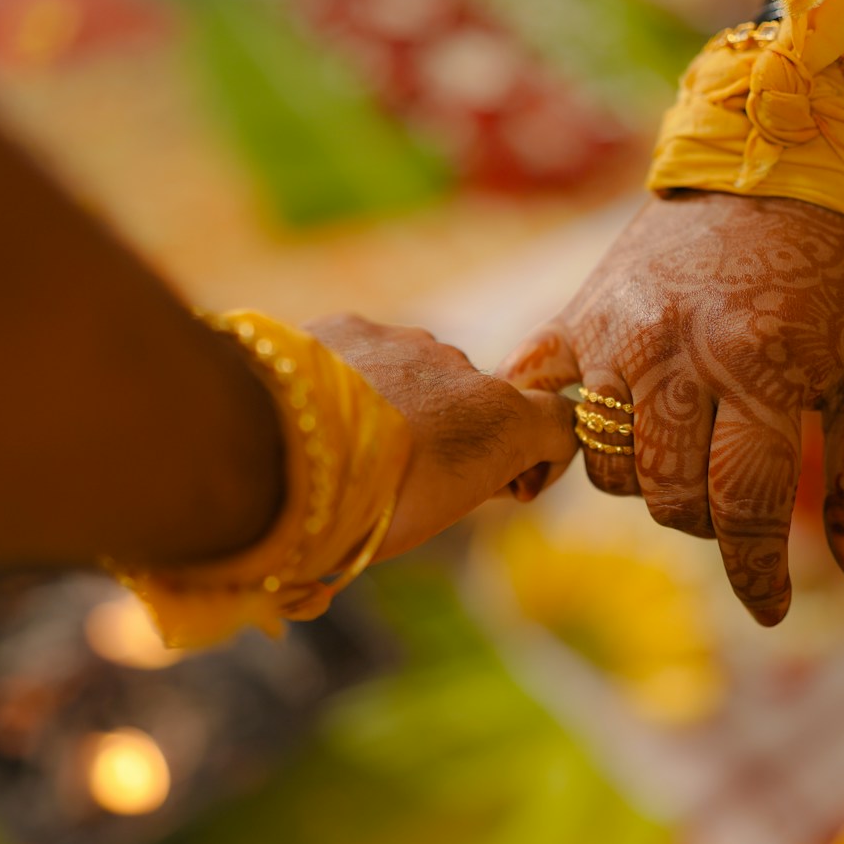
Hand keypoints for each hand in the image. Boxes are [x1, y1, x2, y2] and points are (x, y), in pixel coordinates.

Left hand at [310, 314, 576, 559]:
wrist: (285, 455)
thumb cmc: (366, 509)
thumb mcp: (429, 517)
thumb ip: (457, 483)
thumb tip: (446, 478)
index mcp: (502, 421)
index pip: (558, 421)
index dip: (539, 454)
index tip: (506, 485)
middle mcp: (465, 368)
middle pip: (474, 399)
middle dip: (451, 429)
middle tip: (404, 475)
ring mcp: (405, 342)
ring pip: (415, 371)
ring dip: (397, 400)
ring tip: (349, 446)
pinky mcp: (349, 326)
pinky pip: (361, 351)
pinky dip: (349, 378)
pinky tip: (316, 414)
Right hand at [499, 193, 843, 625]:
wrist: (774, 169)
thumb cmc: (835, 281)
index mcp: (758, 368)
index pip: (744, 507)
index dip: (758, 572)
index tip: (770, 608)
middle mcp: (675, 352)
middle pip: (670, 496)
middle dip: (707, 522)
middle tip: (732, 502)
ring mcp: (615, 334)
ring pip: (608, 466)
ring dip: (648, 483)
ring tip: (684, 455)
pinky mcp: (577, 316)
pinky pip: (540, 399)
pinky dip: (555, 435)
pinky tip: (573, 454)